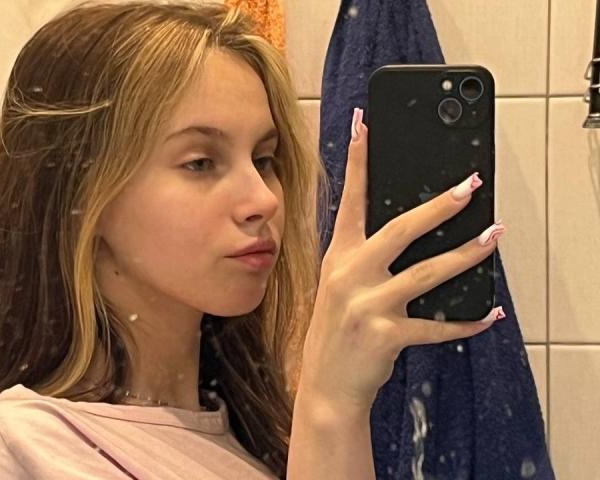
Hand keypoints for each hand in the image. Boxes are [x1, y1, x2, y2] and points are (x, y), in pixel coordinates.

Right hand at [297, 108, 506, 413]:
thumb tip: (408, 227)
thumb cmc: (334, 331)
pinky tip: (487, 314)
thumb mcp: (340, 286)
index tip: (365, 124)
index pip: (351, 200)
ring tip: (493, 237)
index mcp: (338, 257)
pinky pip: (437, 326)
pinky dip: (465, 322)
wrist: (325, 385)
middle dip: (438, 205)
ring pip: (426, 272)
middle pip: (400, 229)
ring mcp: (367, 305)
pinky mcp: (385, 335)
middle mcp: (350, 275)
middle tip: (470, 184)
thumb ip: (364, 256)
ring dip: (466, 254)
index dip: (358, 160)